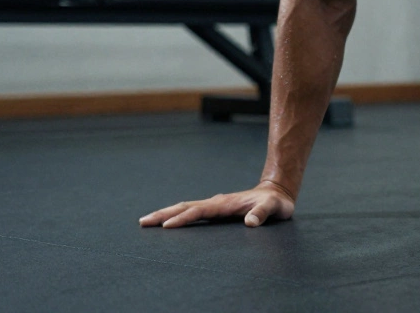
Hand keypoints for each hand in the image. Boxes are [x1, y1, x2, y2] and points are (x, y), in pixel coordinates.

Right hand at [138, 181, 295, 228]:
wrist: (276, 193)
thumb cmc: (275, 203)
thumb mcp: (274, 208)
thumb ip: (263, 213)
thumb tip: (251, 222)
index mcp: (225, 203)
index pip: (199, 211)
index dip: (183, 218)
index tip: (166, 226)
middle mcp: (216, 203)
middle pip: (184, 207)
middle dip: (163, 214)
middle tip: (143, 222)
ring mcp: (215, 205)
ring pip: (185, 208)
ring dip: (166, 214)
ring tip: (146, 222)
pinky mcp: (216, 210)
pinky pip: (192, 212)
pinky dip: (176, 216)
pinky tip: (167, 222)